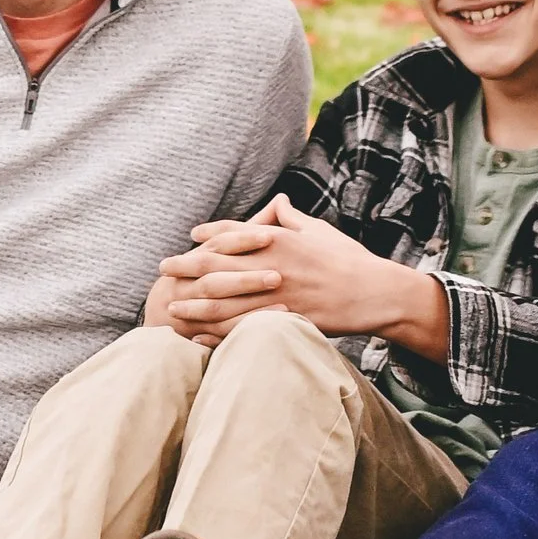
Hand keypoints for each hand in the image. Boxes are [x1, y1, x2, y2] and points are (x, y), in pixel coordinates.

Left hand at [169, 194, 450, 359]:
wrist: (374, 293)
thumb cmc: (347, 258)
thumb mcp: (318, 230)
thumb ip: (291, 219)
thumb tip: (276, 202)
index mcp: (279, 240)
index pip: (234, 234)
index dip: (209, 235)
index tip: (189, 238)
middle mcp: (272, 266)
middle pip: (220, 266)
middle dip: (187, 267)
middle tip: (163, 270)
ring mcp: (277, 296)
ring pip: (226, 301)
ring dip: (195, 304)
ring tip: (172, 307)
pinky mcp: (284, 322)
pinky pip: (245, 329)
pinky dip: (220, 333)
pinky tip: (201, 336)